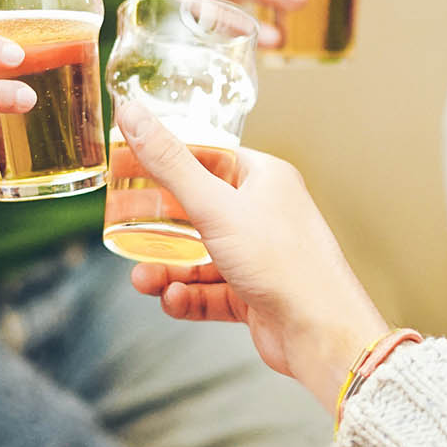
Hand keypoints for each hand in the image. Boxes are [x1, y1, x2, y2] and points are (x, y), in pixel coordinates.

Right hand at [115, 101, 388, 411]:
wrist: (321, 334)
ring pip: (200, 257)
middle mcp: (265, 214)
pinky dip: (188, 296)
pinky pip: (211, 291)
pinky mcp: (256, 294)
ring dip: (168, 269)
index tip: (130, 167)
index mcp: (265, 179)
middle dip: (159, 228)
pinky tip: (172, 300)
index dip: (170, 162)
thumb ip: (169, 162)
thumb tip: (133, 112)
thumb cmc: (284, 263)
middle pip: (199, 211)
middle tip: (125, 231)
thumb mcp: (215, 206)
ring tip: (144, 281)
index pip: (210, 158)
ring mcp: (260, 256)